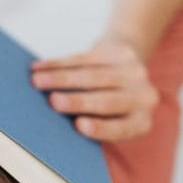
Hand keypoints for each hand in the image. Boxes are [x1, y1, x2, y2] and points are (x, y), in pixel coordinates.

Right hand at [30, 39, 158, 142]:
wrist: (129, 72)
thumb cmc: (109, 110)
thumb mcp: (108, 123)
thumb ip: (91, 125)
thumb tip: (55, 122)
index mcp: (141, 123)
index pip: (121, 129)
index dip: (100, 127)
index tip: (79, 125)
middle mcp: (145, 99)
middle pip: (108, 100)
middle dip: (78, 101)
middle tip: (53, 102)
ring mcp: (136, 73)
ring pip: (94, 75)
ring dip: (61, 78)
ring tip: (37, 81)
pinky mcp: (123, 53)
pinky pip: (86, 58)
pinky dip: (59, 63)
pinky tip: (40, 67)